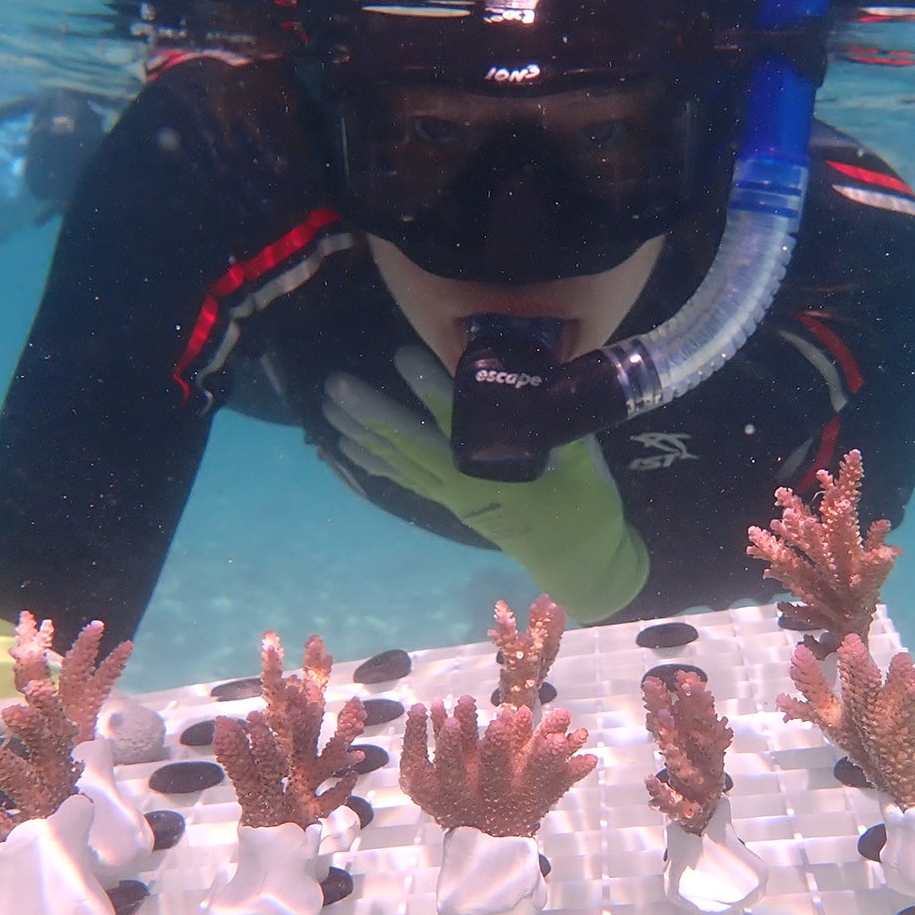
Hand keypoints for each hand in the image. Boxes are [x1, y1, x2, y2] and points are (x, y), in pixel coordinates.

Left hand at [323, 346, 648, 621]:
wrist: (578, 557)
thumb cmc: (585, 503)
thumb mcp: (583, 460)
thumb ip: (559, 422)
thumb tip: (541, 375)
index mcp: (499, 469)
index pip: (458, 421)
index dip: (429, 388)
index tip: (402, 356)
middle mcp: (464, 483)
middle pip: (409, 443)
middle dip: (372, 412)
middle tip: (337, 384)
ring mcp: (451, 493)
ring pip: (397, 461)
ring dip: (360, 433)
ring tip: (329, 406)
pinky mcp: (449, 499)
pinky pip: (401, 479)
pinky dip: (371, 461)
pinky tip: (345, 446)